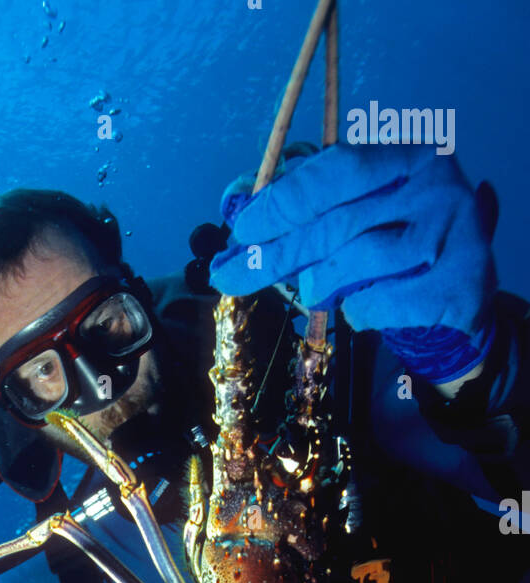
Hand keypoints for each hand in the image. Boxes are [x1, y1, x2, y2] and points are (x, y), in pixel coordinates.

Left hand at [210, 144, 497, 381]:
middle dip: (276, 253)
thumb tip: (242, 224)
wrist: (465, 291)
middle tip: (233, 275)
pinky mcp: (460, 282)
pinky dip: (358, 310)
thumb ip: (313, 211)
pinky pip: (384, 300)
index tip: (242, 231)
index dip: (283, 201)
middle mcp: (434, 185)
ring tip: (313, 291)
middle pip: (338, 220)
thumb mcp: (362, 213)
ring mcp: (453, 232)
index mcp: (407, 155)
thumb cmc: (398, 246)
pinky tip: (357, 310)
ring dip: (321, 283)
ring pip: (360, 258)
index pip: (336, 170)